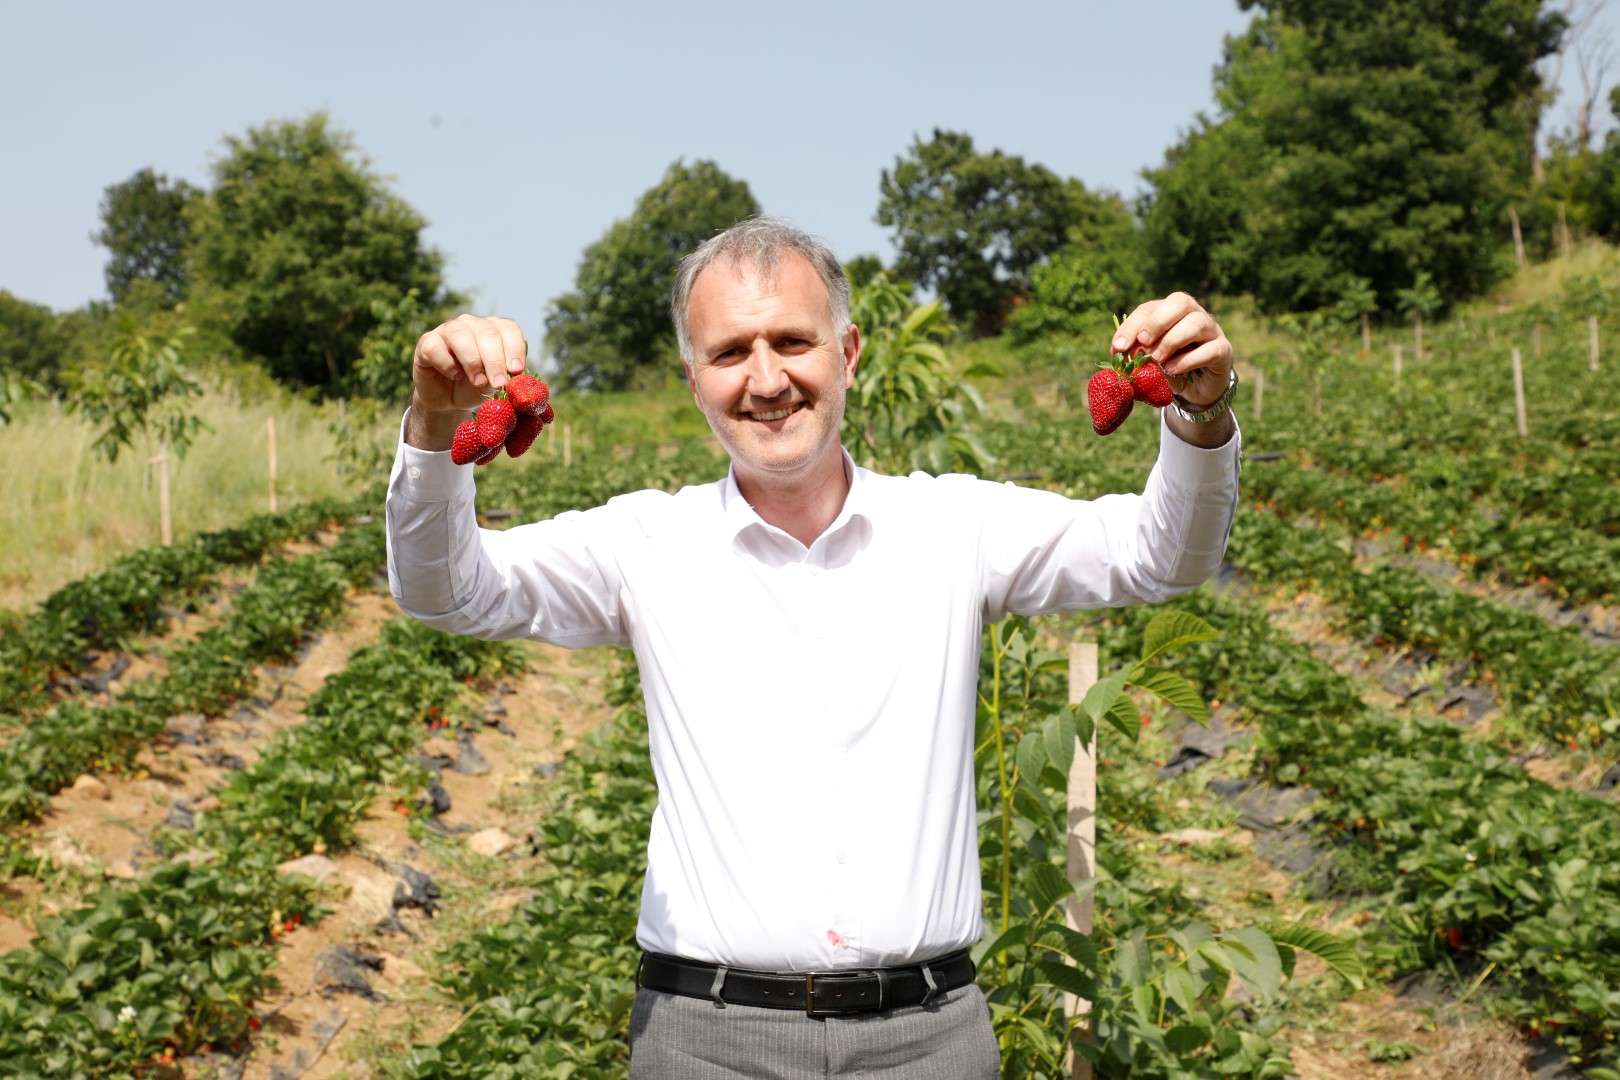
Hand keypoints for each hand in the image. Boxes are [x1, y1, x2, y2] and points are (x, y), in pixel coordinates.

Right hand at [407, 315, 527, 449]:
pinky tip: (454, 375)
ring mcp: (447, 330)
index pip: (508, 328)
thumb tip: (517, 377)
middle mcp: (471, 324)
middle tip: (498, 384)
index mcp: (494, 329)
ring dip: (472, 360)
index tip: (516, 370)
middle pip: (486, 332)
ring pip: (460, 335)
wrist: (448, 400)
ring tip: (479, 382)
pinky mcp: (426, 343)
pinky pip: (435, 347)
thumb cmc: (476, 387)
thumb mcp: (495, 383)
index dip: (514, 348)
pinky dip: (447, 363)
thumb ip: (506, 377)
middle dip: (495, 360)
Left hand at [1112, 293, 1234, 447]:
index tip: (1118, 347)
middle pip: (1180, 301)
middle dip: (1157, 322)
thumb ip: (1136, 355)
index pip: (1149, 308)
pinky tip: (1172, 370)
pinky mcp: (1224, 350)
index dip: (1132, 326)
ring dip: (1172, 340)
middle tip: (1142, 343)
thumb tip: (1119, 353)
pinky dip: (1188, 360)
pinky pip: (1210, 349)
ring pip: (1197, 322)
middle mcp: (1193, 314)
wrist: (1197, 390)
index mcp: (1170, 312)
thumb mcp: (1148, 362)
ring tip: (1157, 360)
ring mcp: (1212, 331)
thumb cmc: (1169, 369)